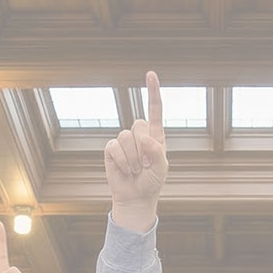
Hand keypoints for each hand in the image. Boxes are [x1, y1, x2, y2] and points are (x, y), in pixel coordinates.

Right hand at [104, 71, 168, 231]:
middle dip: (143, 147)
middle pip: (139, 124)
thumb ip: (156, 152)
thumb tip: (145, 138)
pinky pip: (114, 147)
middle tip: (144, 165)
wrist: (135, 197)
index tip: (150, 74)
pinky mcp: (111, 149)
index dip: (153, 92)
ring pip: (126, 137)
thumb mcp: (161, 168)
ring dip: (132, 158)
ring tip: (135, 170)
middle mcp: (139, 135)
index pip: (155, 110)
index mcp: (155, 135)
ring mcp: (124, 141)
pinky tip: (125, 170)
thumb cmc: (151, 182)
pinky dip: (121, 161)